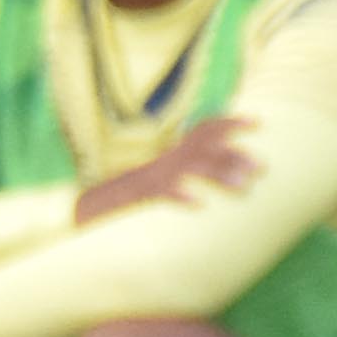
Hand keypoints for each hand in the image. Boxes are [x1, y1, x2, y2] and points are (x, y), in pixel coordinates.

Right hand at [77, 113, 257, 223]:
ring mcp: (143, 178)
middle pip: (198, 148)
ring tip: (243, 186)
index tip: (258, 121)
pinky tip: (198, 203)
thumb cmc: (119, 206)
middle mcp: (156, 162)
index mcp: (164, 157)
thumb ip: (179, 179)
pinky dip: (178, 194)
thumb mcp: (153, 187)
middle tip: (262, 167)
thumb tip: (214, 182)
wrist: (74, 214)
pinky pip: (157, 192)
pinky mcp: (131, 197)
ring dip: (216, 174)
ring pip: (185, 168)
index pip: (198, 131)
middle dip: (232, 154)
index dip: (227, 123)